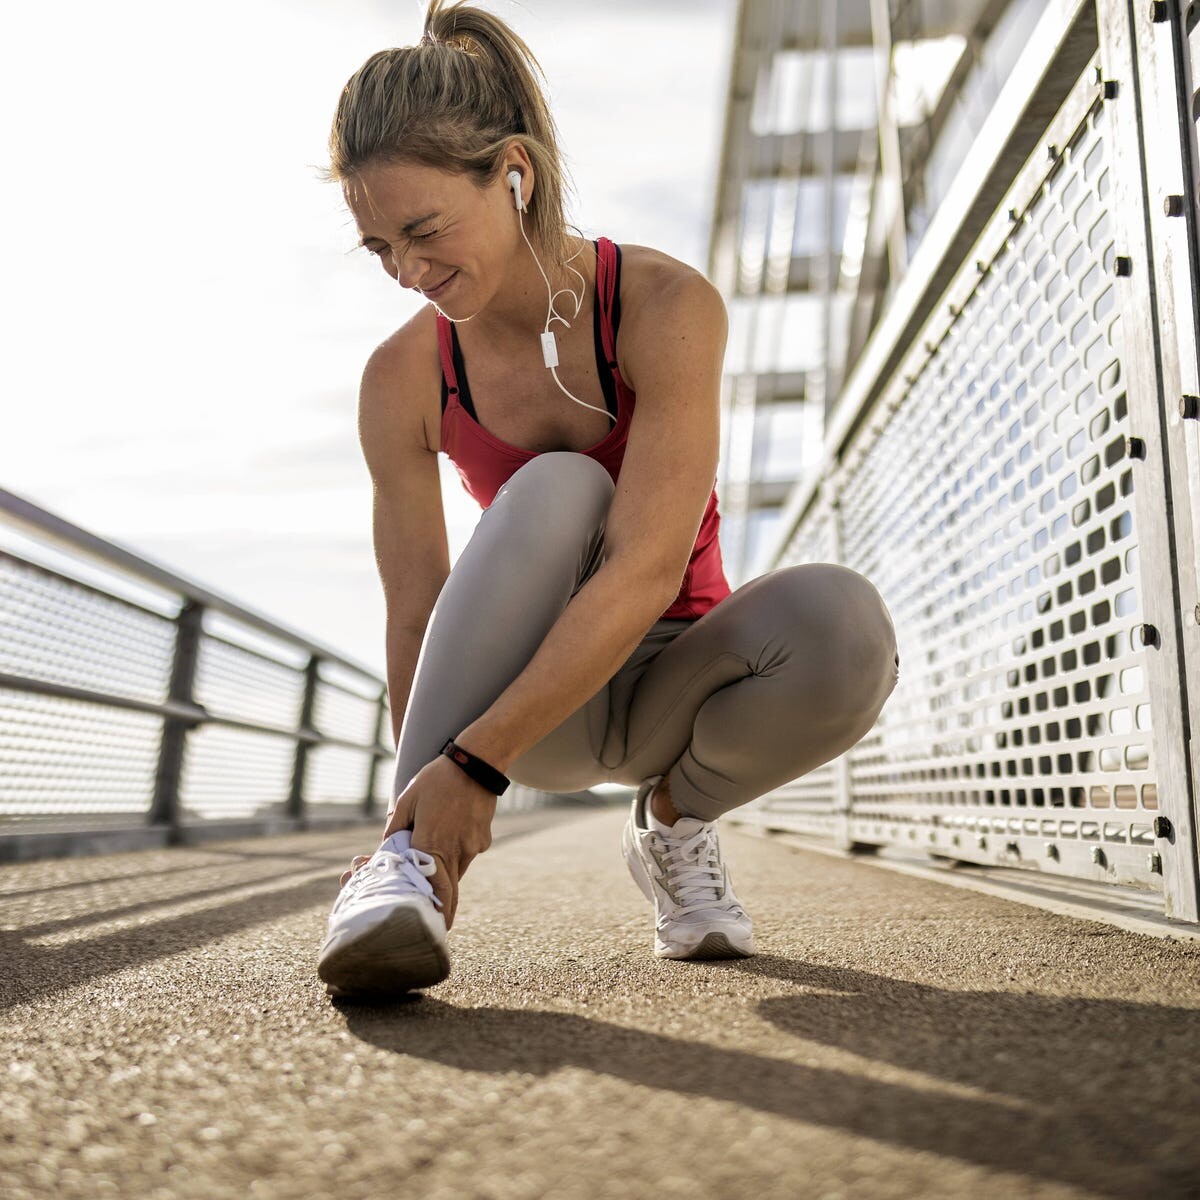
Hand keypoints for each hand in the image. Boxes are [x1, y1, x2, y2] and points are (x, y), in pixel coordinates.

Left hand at [380, 753, 496, 928]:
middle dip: (443, 904)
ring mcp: (472, 847)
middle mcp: (455, 851)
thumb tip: (386, 847)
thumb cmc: (438, 779)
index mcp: (431, 844)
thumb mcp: (408, 799)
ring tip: (438, 857)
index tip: (439, 929)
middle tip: (438, 919)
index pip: (434, 889)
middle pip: (449, 888)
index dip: (438, 912)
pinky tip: (453, 830)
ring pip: (457, 870)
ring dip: (446, 872)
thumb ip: (395, 828)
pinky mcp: (483, 839)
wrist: (477, 762)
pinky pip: (467, 853)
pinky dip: (458, 851)